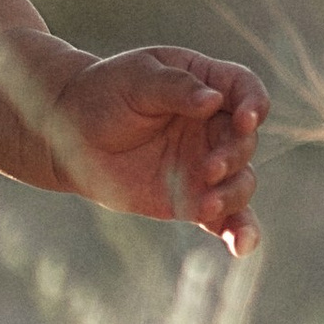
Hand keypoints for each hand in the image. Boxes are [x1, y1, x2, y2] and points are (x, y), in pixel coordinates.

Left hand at [45, 45, 268, 253]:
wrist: (68, 135)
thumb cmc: (103, 93)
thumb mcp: (137, 77)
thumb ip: (176, 87)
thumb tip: (214, 101)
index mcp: (207, 84)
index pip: (246, 90)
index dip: (254, 104)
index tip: (245, 120)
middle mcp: (213, 125)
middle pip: (245, 141)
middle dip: (235, 156)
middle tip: (209, 169)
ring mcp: (205, 165)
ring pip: (242, 182)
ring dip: (233, 196)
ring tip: (207, 206)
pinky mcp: (192, 201)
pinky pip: (225, 218)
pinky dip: (238, 232)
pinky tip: (240, 246)